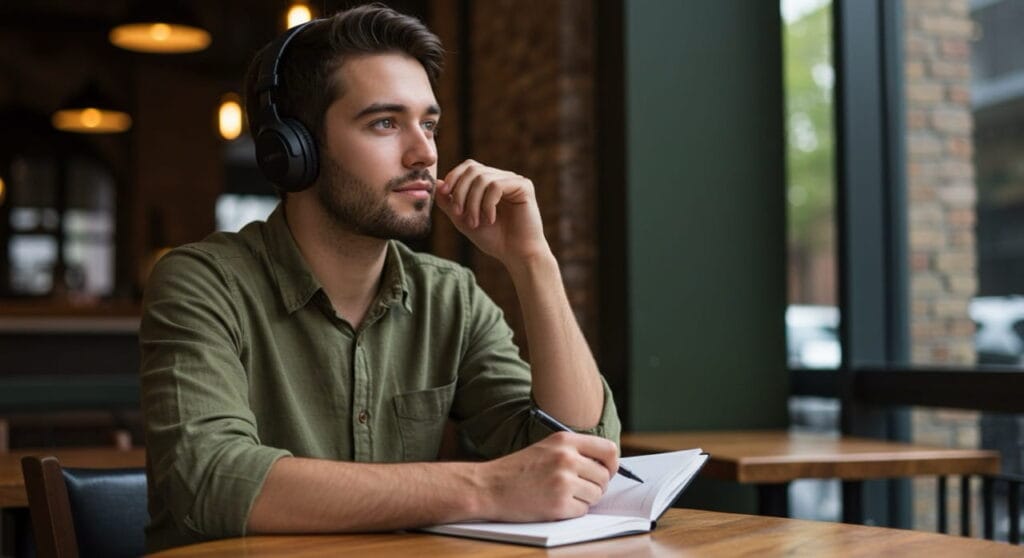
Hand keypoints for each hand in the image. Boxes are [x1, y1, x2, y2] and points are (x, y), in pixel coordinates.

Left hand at [436, 160, 550, 265]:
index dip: (454, 176)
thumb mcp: (463, 220)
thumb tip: (437, 182)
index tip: (444, 193)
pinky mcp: (524, 186)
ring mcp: (513, 181)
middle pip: (473, 169)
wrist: (516, 254)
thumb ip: (449, 203)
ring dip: (473, 202)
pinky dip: (488, 204)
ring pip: (483, 178)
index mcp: (489, 183)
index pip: (468, 167)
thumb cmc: (494, 239)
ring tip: (475, 222)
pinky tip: (491, 219)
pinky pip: (497, 186)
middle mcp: (502, 178)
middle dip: (460, 191)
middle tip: (459, 213)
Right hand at [475, 431, 618, 521]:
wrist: (488, 487)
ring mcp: (563, 481)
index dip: (612, 464)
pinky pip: (583, 510)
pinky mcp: (558, 504)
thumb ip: (574, 452)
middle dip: (595, 485)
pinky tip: (554, 504)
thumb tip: (607, 466)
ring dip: (584, 499)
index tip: (606, 471)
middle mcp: (566, 458)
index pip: (609, 450)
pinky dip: (572, 511)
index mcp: (565, 440)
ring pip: (596, 495)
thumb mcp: (546, 448)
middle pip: (605, 476)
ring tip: (562, 495)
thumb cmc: (517, 469)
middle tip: (577, 488)